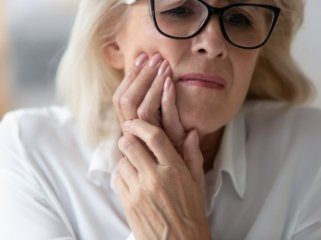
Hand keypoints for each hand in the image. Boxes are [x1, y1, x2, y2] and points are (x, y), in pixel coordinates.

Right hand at [112, 52, 184, 151]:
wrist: (181, 182)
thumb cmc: (171, 150)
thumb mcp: (160, 126)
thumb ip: (154, 105)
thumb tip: (154, 80)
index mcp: (131, 127)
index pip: (122, 99)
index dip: (130, 78)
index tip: (141, 58)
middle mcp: (135, 132)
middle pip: (126, 101)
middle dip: (139, 76)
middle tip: (152, 57)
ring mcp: (149, 138)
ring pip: (141, 108)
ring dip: (150, 84)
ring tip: (163, 65)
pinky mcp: (166, 143)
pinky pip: (162, 119)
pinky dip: (165, 99)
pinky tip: (170, 83)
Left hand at [114, 119, 209, 239]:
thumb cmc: (191, 213)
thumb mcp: (197, 183)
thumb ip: (192, 155)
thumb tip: (191, 133)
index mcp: (174, 170)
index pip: (155, 138)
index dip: (140, 125)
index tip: (133, 122)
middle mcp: (154, 178)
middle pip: (130, 145)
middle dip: (128, 139)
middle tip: (131, 140)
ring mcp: (139, 191)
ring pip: (121, 161)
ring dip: (125, 158)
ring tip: (135, 164)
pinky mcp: (128, 203)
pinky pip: (117, 179)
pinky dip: (121, 174)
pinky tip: (131, 178)